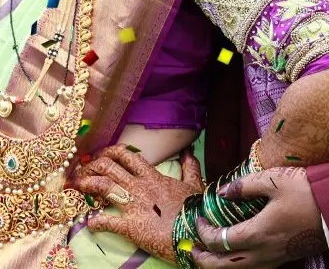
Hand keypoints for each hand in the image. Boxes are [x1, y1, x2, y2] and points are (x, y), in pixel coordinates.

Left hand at [71, 144, 203, 260]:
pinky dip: (95, 222)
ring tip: (76, 184)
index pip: (127, 156)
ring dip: (87, 184)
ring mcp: (134, 205)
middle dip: (92, 165)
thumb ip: (190, 167)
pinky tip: (89, 222)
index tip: (99, 154)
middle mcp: (140, 186)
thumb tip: (188, 152)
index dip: (109, 152)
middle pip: (110, 167)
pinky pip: (108, 222)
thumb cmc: (196, 210)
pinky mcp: (131, 227)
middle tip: (82, 169)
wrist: (196, 233)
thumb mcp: (195, 184)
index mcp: (153, 176)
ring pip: (104, 187)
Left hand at [192, 167, 326, 268]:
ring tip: (209, 255)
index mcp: (258, 234)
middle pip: (226, 266)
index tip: (198, 219)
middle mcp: (264, 252)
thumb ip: (245, 186)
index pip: (221, 242)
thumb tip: (222, 191)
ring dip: (220, 265)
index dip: (204, 233)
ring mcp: (274, 259)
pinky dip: (238, 265)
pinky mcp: (283, 259)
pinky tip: (236, 254)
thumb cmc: (306, 194)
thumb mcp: (274, 181)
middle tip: (193, 249)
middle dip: (205, 260)